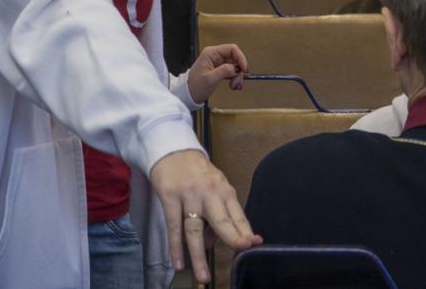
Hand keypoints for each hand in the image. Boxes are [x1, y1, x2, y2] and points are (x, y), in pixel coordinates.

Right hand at [149, 149, 261, 281]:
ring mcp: (189, 196)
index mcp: (224, 191)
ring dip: (199, 255)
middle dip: (231, 238)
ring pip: (195, 229)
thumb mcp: (213, 188)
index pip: (238, 215)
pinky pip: (173, 226)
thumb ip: (216, 214)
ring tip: (203, 277)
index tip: (255, 244)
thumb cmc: (197, 173)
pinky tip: (178, 262)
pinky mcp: (169, 197)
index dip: (246, 231)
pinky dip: (175, 247)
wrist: (173, 150)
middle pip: (221, 220)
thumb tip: (210, 244)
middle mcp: (209, 193)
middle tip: (239, 253)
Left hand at [187, 43, 247, 103]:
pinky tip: (233, 85)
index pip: (232, 49)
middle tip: (238, 83)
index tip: (244, 69)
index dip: (240, 58)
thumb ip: (224, 71)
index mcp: (211, 53)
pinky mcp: (219, 70)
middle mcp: (215, 55)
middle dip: (239, 70)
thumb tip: (237, 68)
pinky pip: (231, 71)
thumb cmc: (195, 86)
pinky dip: (235, 78)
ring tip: (234, 86)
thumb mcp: (210, 79)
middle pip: (235, 58)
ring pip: (235, 65)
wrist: (187, 96)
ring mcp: (217, 62)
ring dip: (238, 76)